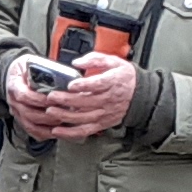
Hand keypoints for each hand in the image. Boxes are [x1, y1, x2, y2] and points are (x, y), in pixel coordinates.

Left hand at [6, 55, 127, 141]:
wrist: (140, 95)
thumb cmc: (124, 77)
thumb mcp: (114, 61)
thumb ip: (95, 59)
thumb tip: (77, 62)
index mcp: (112, 82)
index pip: (97, 84)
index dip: (83, 85)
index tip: (71, 84)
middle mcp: (108, 99)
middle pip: (86, 101)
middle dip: (66, 100)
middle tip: (52, 96)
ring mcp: (105, 113)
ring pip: (83, 117)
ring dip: (65, 115)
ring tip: (51, 110)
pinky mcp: (102, 124)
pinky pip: (85, 130)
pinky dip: (70, 132)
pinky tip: (58, 130)